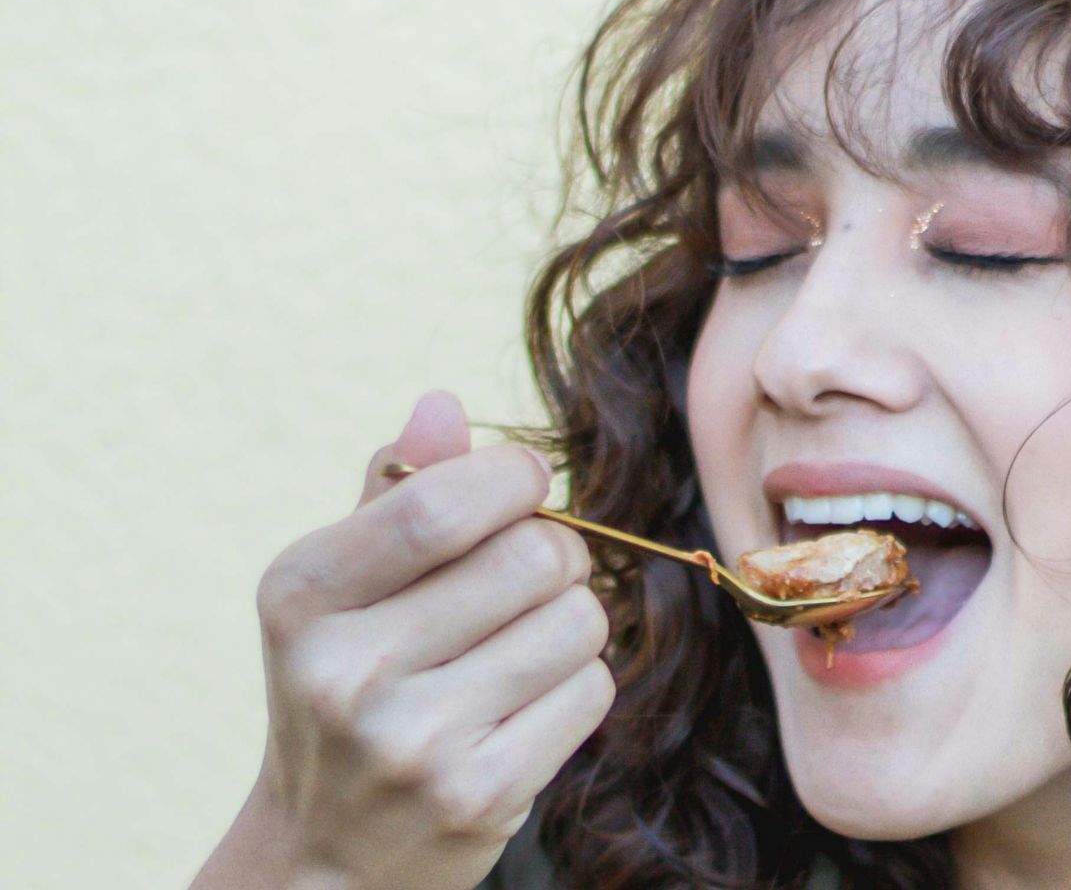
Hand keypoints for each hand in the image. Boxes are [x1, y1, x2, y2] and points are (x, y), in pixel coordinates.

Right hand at [193, 391, 614, 889]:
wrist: (325, 855)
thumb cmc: (349, 689)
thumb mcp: (341, 589)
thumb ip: (396, 492)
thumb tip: (444, 404)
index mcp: (301, 594)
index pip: (444, 503)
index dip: (516, 477)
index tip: (525, 485)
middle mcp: (346, 669)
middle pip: (535, 556)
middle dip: (557, 551)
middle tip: (528, 577)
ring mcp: (411, 741)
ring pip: (579, 621)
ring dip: (572, 621)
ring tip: (520, 646)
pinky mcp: (477, 795)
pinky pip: (590, 691)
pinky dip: (578, 685)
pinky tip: (525, 705)